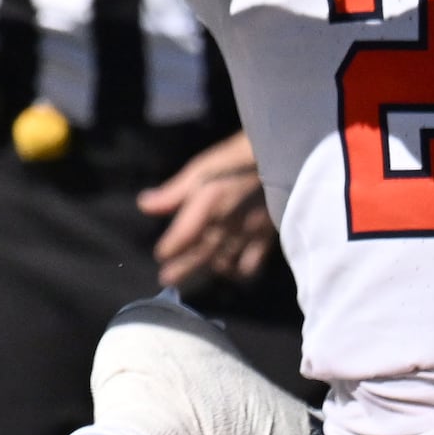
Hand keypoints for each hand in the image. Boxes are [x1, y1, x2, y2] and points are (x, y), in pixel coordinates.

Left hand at [141, 132, 275, 288]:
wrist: (289, 155)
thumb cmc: (241, 154)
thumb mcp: (203, 167)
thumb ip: (174, 191)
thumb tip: (144, 206)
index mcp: (209, 202)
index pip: (182, 236)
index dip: (170, 248)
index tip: (161, 255)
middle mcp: (227, 222)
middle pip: (201, 253)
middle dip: (184, 268)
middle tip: (167, 280)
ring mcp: (248, 232)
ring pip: (224, 261)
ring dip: (208, 270)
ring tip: (199, 273)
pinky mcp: (268, 236)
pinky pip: (251, 264)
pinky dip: (239, 271)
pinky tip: (233, 271)